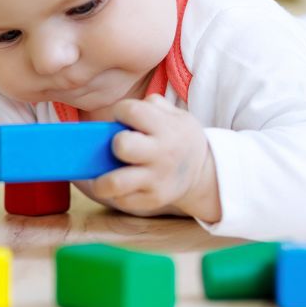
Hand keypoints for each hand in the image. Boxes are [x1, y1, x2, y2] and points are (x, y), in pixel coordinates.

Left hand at [82, 95, 219, 221]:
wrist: (205, 173)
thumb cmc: (179, 138)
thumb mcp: (177, 116)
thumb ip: (151, 106)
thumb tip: (122, 113)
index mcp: (166, 127)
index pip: (131, 111)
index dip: (120, 112)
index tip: (121, 118)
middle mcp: (161, 154)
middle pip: (122, 146)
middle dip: (113, 144)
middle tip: (116, 148)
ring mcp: (156, 180)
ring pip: (115, 183)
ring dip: (101, 179)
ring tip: (101, 174)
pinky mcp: (152, 199)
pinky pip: (121, 200)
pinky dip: (112, 193)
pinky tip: (115, 185)